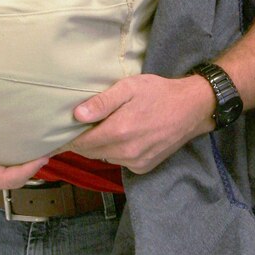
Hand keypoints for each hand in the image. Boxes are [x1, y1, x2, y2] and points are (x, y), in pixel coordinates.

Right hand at [0, 105, 47, 189]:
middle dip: (31, 169)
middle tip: (49, 150)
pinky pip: (0, 165)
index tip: (43, 157)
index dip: (27, 171)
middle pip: (10, 180)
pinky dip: (14, 159)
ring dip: (24, 165)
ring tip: (40, 147)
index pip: (6, 179)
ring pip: (6, 174)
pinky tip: (22, 145)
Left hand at [67, 73, 214, 173]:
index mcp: (119, 131)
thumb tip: (77, 115)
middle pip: (90, 153)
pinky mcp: (144, 167)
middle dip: (83, 141)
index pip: (81, 143)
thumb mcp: (130, 87)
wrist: (191, 108)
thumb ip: (103, 102)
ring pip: (105, 157)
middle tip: (83, 125)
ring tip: (104, 128)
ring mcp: (135, 162)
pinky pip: (120, 161)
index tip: (63, 129)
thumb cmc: (159, 93)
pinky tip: (124, 136)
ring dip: (100, 146)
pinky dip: (116, 151)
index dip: (70, 137)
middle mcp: (125, 152)